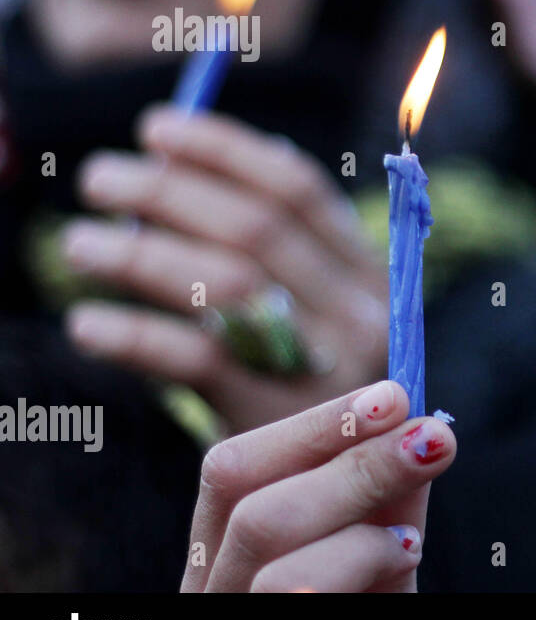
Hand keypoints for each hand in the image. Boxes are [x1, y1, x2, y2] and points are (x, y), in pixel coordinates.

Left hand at [62, 104, 388, 431]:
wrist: (338, 491)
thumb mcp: (318, 312)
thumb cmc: (308, 383)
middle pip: (256, 230)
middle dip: (168, 192)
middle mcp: (361, 315)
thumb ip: (278, 244)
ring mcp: (327, 370)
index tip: (156, 128)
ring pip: (225, 288)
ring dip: (140, 255)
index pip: (300, 189)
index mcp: (372, 274)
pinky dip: (134, 337)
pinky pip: (196, 363)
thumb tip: (186, 154)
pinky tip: (85, 323)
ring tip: (78, 244)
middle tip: (99, 178)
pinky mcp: (277, 421)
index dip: (223, 149)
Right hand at [183, 381, 454, 591]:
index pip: (230, 470)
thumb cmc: (361, 615)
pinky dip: (360, 570)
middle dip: (353, 462)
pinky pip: (300, 608)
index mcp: (219, 557)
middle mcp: (208, 601)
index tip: (394, 393)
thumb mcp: (375, 558)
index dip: (313, 425)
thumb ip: (385, 501)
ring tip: (413, 534)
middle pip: (251, 508)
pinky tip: (402, 564)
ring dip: (361, 526)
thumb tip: (419, 425)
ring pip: (274, 569)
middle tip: (433, 436)